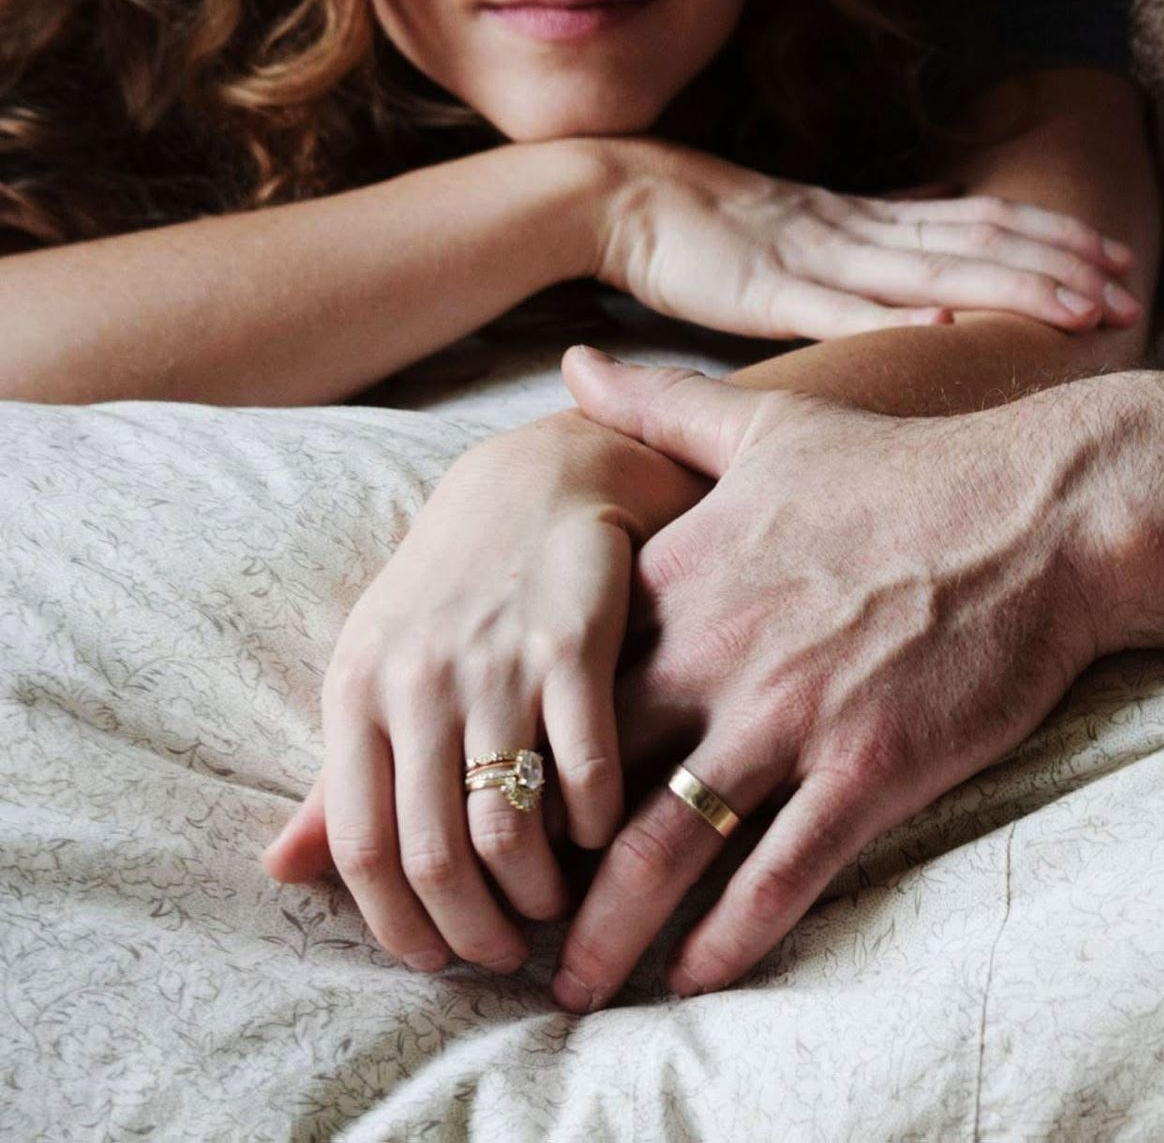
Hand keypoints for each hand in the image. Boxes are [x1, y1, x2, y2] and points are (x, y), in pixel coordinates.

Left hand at [261, 413, 705, 973]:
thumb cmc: (457, 588)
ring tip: (559, 903)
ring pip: (510, 826)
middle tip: (511, 952)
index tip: (441, 963)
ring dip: (540, 890)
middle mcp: (417, 681)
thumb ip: (344, 775)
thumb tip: (281, 869)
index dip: (402, 929)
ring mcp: (495, 662)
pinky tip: (607, 834)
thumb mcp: (382, 668)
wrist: (543, 474)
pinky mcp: (575, 642)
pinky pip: (588, 770)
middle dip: (476, 930)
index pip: (362, 851)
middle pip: (435, 855)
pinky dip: (599, 825)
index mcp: (357, 692)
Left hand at [546, 346, 1108, 1007]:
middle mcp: (715, 659)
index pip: (556, 694)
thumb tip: (572, 362)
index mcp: (678, 585)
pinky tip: (695, 981)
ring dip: (609, 935)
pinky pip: (778, 876)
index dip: (511, 762)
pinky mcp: (869, 770)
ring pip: (664, 851)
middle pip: (582, 788)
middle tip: (498, 930)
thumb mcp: (769, 424)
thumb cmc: (907, 467)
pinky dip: (728, 939)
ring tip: (573, 990)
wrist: (1041, 508)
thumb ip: (657, 407)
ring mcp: (791, 719)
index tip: (484, 814)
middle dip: (531, 871)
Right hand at [585, 139, 1141, 339]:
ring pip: (931, 272)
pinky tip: (948, 328)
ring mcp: (815, 258)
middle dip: (1059, 266)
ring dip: (1009, 289)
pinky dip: (895, 318)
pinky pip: (838, 309)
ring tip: (1074, 308)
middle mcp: (858, 230)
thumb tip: (936, 223)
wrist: (620, 199)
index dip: (1052, 240)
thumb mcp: (808, 227)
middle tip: (1126, 291)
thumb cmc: (708, 228)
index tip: (1114, 260)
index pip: (981, 223)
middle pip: (979, 242)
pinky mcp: (766, 292)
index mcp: (870, 219)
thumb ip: (874, 231)